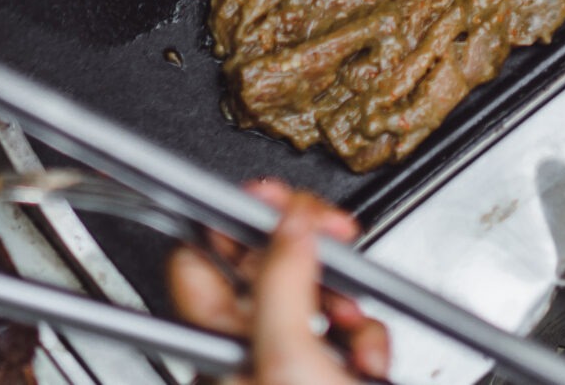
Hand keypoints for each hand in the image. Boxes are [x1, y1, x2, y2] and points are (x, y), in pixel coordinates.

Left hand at [166, 180, 390, 383]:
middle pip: (265, 263)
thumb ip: (283, 281)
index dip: (232, 216)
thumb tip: (291, 222)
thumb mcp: (286, 356)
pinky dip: (367, 338)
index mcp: (214, 338)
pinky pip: (348, 331)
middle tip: (333, 232)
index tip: (273, 197)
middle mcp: (244, 345)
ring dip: (347, 298)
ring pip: (314, 294)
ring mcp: (287, 360)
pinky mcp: (329, 372)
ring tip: (352, 318)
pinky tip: (366, 360)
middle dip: (309, 248)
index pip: (198, 255)